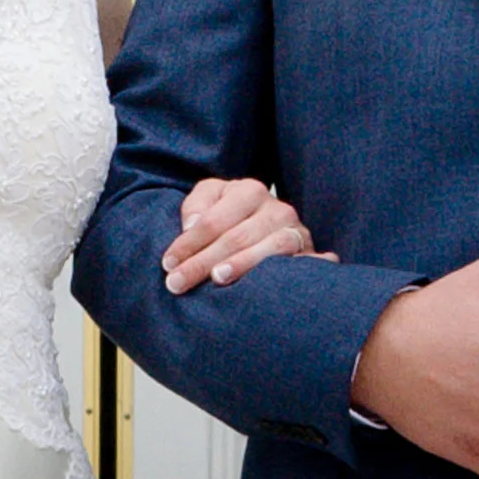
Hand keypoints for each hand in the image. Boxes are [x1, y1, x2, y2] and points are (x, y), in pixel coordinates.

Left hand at [161, 177, 336, 293]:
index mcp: (249, 191)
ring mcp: (296, 231)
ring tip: (217, 279)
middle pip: (236, 237)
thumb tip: (191, 226)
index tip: (168, 264)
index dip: (188, 243)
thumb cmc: (229, 215)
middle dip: (203, 262)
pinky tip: (275, 287)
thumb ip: (196, 207)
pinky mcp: (310, 254)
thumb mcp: (210, 201)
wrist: (268, 226)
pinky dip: (292, 272)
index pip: (213, 219)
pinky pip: (303, 263)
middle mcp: (277, 208)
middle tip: (177, 283)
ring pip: (272, 247)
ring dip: (244, 264)